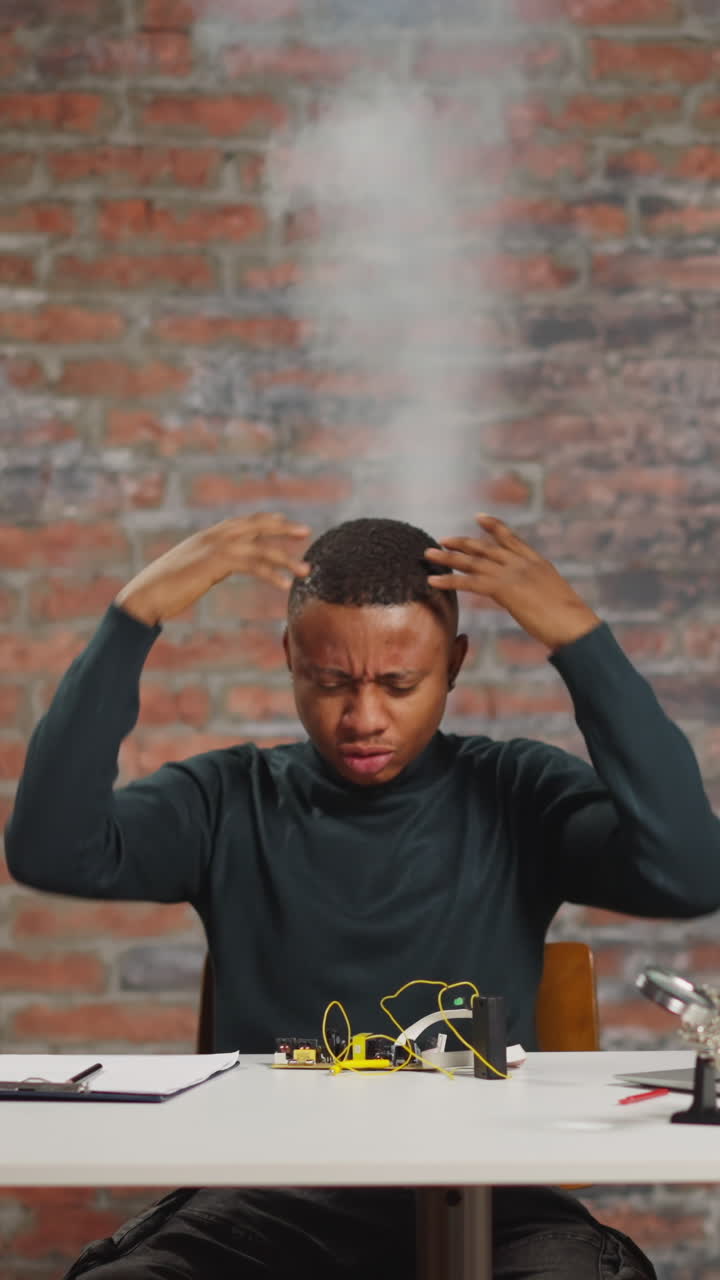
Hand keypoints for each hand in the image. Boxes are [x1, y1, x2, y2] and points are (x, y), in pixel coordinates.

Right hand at [115, 512, 310, 625]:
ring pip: (259, 548)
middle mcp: (212, 536)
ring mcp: (214, 547)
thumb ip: (208, 564)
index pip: (242, 522)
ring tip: (306, 570)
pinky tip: (284, 584)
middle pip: (255, 526)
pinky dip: (271, 574)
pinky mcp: (215, 564)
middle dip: (282, 528)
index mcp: (207, 536)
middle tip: (306, 531)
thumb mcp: (190, 570)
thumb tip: (219, 567)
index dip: (265, 521)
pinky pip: (251, 566)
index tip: (285, 523)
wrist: (144, 596)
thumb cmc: (163, 589)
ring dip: (285, 559)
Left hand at [424, 514, 600, 651]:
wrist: (574, 624)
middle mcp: (522, 563)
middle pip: (486, 547)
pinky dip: (449, 580)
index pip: (511, 539)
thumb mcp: (556, 597)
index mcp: (537, 562)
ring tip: (428, 554)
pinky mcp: (503, 589)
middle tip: (442, 539)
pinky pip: (469, 582)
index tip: (478, 517)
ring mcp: (512, 574)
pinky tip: (433, 580)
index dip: (493, 527)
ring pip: (473, 561)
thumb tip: (536, 598)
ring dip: (448, 558)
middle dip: (462, 543)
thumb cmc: (570, 619)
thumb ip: (541, 591)